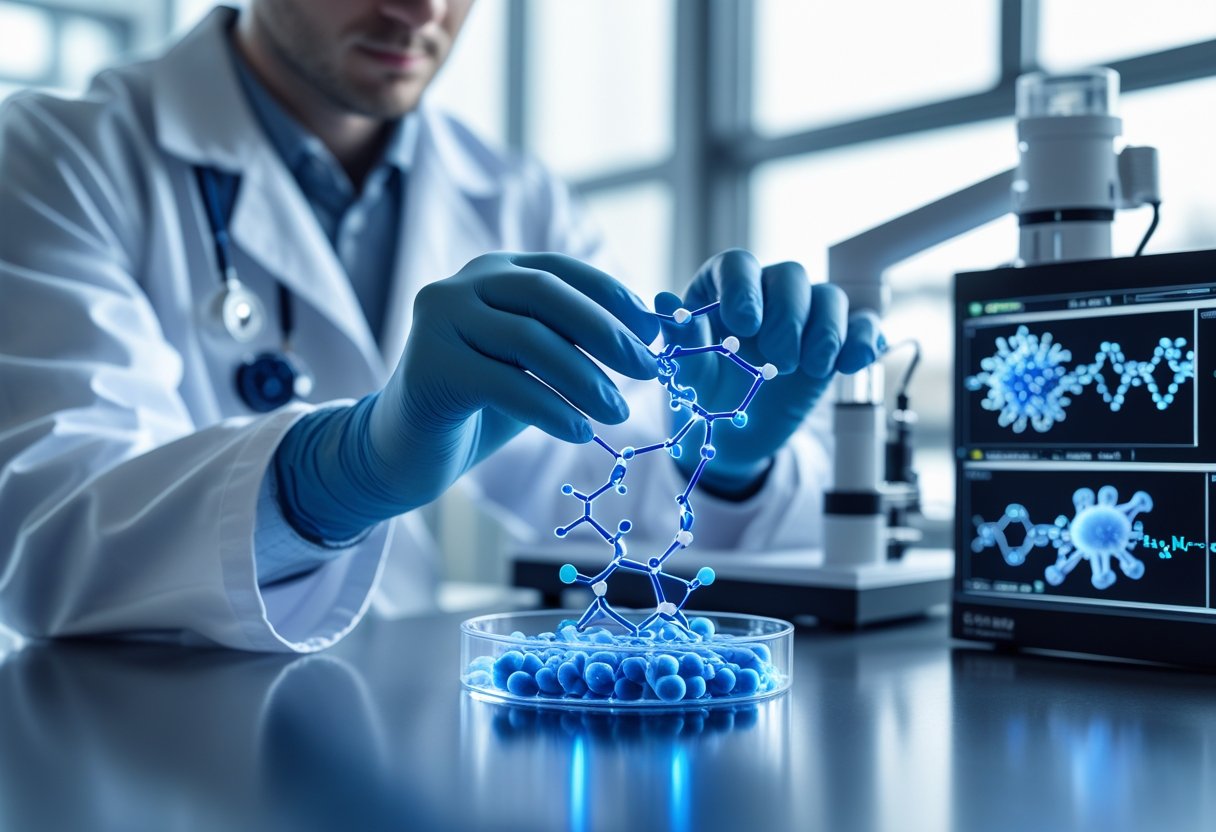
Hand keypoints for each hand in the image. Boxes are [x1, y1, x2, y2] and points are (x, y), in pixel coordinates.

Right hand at [274, 252, 659, 541]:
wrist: (406, 450)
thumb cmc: (483, 406)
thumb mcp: (537, 365)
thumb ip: (579, 343)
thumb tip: (654, 334)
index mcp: (492, 272)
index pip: (562, 270)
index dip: (612, 296)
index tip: (654, 333)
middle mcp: (461, 285)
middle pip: (546, 294)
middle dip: (605, 332)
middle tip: (647, 371)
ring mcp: (439, 321)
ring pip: (528, 340)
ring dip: (585, 378)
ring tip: (619, 412)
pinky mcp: (430, 367)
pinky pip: (504, 383)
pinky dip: (550, 408)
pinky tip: (579, 432)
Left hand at [655, 249, 882, 497]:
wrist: (734, 437)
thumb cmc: (704, 395)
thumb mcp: (688, 375)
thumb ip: (681, 340)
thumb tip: (662, 299)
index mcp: (723, 289)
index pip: (738, 264)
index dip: (744, 288)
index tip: (744, 325)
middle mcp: (768, 293)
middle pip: (792, 277)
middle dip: (789, 317)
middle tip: (779, 359)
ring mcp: (806, 316)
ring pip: (831, 297)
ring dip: (826, 332)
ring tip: (813, 369)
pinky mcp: (837, 343)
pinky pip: (863, 326)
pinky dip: (864, 341)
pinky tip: (851, 365)